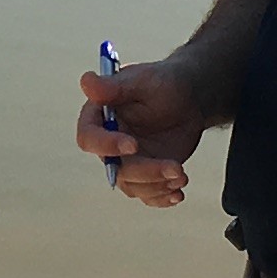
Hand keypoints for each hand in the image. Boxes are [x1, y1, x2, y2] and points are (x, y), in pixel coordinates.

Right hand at [79, 58, 207, 206]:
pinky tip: (178, 193)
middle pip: (115, 169)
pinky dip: (162, 197)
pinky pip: (148, 194)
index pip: (89, 138)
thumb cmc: (163, 83)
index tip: (133, 145)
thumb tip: (86, 81)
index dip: (106, 145)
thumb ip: (114, 86)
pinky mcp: (146, 174)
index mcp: (99, 118)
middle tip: (176, 168)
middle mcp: (108, 144)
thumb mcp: (142, 80)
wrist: (189, 99)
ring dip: (157, 185)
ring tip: (181, 175)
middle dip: (146, 171)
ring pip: (133, 185)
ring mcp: (127, 162)